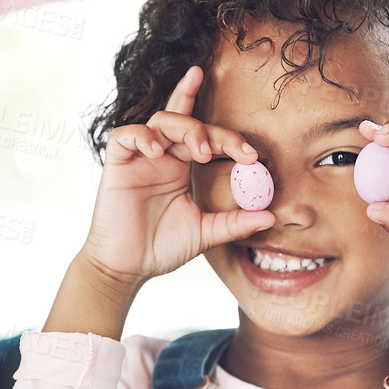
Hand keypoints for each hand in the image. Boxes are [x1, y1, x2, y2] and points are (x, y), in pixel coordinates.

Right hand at [79, 65, 274, 289]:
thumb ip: (234, 223)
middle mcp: (161, 156)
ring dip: (184, 128)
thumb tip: (271, 217)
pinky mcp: (117, 164)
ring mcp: (138, 158)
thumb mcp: (205, 233)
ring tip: (199, 152)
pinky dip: (142, 136)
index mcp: (181, 166)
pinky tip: (156, 150)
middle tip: (232, 148)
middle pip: (184, 120)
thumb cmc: (160, 248)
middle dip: (209, 128)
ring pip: (160, 120)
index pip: (204, 135)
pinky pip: (125, 135)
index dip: (228, 137)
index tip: (252, 155)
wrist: (127, 268)